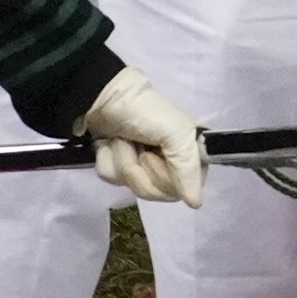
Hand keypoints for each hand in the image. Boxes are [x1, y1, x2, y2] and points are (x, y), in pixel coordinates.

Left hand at [81, 66, 206, 206]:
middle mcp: (168, 161)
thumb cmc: (143, 111)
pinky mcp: (117, 162)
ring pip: (133, 187)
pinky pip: (112, 178)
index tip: (153, 158)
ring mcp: (141, 163)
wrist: (101, 95)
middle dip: (140, 170)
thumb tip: (196, 202)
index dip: (166, 179)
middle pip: (159, 192)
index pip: (185, 189)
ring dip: (122, 161)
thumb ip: (188, 167)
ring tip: (121, 140)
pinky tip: (107, 143)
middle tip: (137, 148)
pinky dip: (107, 159)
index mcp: (188, 152)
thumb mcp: (175, 132)